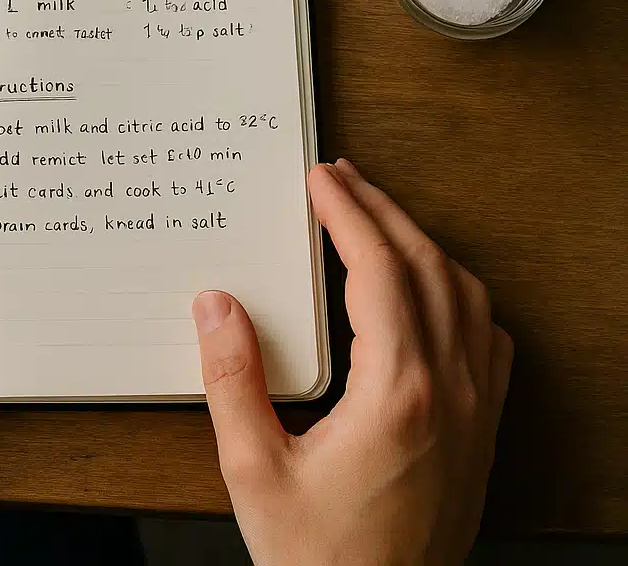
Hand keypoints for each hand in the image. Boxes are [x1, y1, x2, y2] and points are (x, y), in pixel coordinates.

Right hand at [191, 159, 511, 565]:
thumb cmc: (319, 558)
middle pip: (429, 268)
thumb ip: (232, 380)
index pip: (379, 271)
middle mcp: (449, 393)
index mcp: (397, 394)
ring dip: (424, 245)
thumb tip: (217, 305)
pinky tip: (433, 293)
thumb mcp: (253, 471)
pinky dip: (460, 294)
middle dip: (383, 211)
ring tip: (379, 218)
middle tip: (342, 178)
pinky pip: (487, 340)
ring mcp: (474, 412)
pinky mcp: (479, 433)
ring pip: (467, 297)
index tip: (321, 179)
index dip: (349, 215)